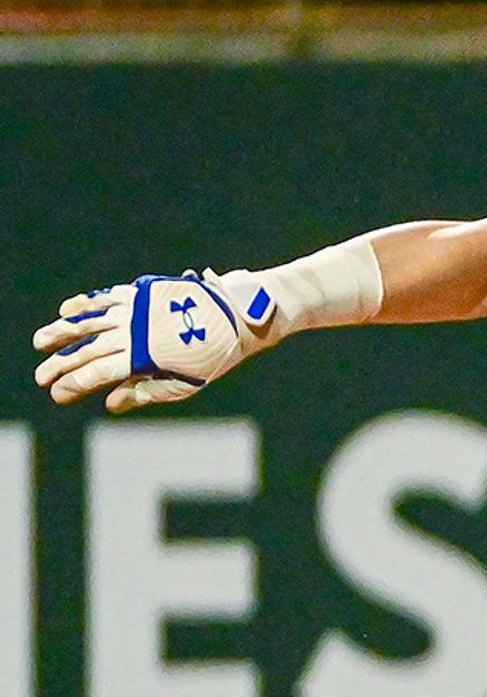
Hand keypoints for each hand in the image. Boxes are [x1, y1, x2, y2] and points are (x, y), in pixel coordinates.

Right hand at [33, 270, 268, 409]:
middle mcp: (133, 332)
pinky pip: (104, 298)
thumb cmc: (213, 356)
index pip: (95, 374)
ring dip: (60, 332)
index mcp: (142, 357)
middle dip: (59, 364)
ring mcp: (134, 310)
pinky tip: (66, 310)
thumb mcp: (185, 384)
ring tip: (40, 342)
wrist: (237, 316)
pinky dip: (83, 304)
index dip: (72, 384)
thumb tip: (108, 404)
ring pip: (87, 321)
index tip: (57, 394)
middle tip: (40, 377)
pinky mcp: (141, 293)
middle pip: (85, 350)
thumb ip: (145, 393)